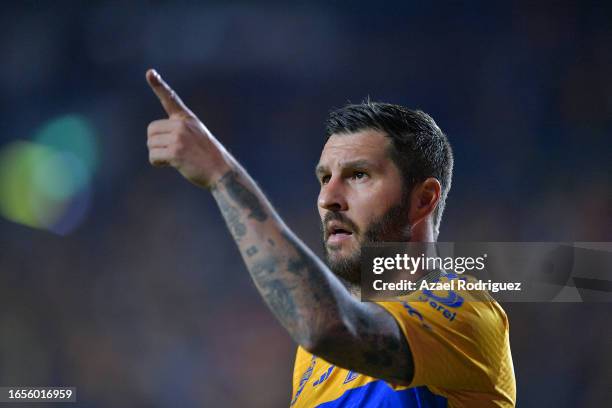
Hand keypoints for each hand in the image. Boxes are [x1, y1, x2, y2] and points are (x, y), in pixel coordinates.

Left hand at [146, 69, 230, 188]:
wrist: (222, 172)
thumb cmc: (208, 157)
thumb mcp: (197, 136)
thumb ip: (178, 131)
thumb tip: (153, 141)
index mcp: (187, 119)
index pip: (171, 99)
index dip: (158, 85)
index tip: (150, 72)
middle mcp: (182, 125)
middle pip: (151, 130)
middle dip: (156, 142)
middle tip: (171, 151)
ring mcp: (179, 138)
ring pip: (151, 144)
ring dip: (157, 154)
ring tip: (175, 159)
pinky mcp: (175, 152)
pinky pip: (153, 156)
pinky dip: (158, 163)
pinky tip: (171, 165)